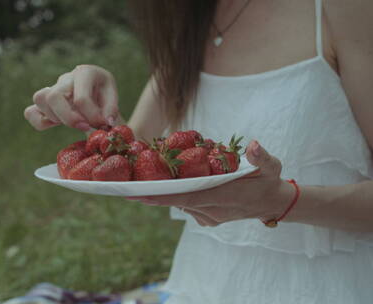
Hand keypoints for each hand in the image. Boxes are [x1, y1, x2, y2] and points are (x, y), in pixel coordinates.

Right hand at [24, 65, 118, 131]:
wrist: (98, 94)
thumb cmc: (104, 96)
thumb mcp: (113, 99)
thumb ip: (111, 110)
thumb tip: (105, 122)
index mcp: (85, 73)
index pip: (81, 98)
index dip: (91, 117)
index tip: (102, 125)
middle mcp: (66, 78)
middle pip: (53, 96)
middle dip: (68, 118)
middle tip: (84, 127)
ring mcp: (52, 89)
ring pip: (39, 99)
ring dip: (55, 117)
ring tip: (73, 122)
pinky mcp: (44, 103)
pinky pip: (30, 112)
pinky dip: (40, 122)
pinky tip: (57, 125)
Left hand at [129, 140, 294, 226]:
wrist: (272, 203)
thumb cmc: (269, 181)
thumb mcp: (271, 166)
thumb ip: (262, 157)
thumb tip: (254, 146)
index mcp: (222, 198)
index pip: (186, 198)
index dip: (161, 196)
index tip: (139, 194)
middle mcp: (211, 211)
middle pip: (175, 201)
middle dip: (152, 193)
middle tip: (126, 184)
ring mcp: (207, 216)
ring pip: (178, 202)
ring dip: (161, 192)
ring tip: (140, 178)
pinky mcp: (205, 216)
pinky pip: (184, 203)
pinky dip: (173, 194)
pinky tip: (162, 182)